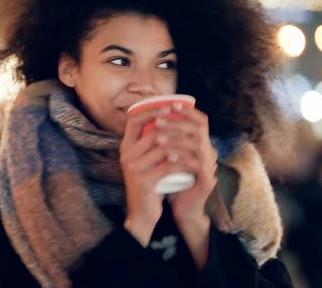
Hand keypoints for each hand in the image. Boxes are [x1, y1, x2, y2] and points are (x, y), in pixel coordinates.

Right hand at [120, 106, 192, 245]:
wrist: (142, 213)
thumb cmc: (149, 184)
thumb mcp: (145, 161)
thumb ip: (150, 144)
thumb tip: (167, 120)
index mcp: (125, 147)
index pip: (134, 119)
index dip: (151, 110)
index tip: (168, 107)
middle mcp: (126, 155)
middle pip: (153, 132)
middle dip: (175, 128)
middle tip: (191, 128)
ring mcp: (134, 167)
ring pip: (163, 148)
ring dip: (183, 146)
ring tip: (196, 146)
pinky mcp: (144, 180)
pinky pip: (168, 166)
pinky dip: (183, 163)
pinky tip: (193, 163)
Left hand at [157, 103, 218, 223]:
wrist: (184, 209)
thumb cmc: (175, 181)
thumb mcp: (171, 158)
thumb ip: (168, 140)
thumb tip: (152, 119)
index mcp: (202, 145)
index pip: (201, 121)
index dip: (188, 111)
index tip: (171, 104)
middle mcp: (210, 153)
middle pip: (199, 129)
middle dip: (177, 123)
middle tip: (158, 121)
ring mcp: (210, 167)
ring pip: (198, 145)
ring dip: (176, 139)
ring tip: (157, 138)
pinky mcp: (207, 181)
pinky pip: (197, 165)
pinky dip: (181, 159)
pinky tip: (167, 157)